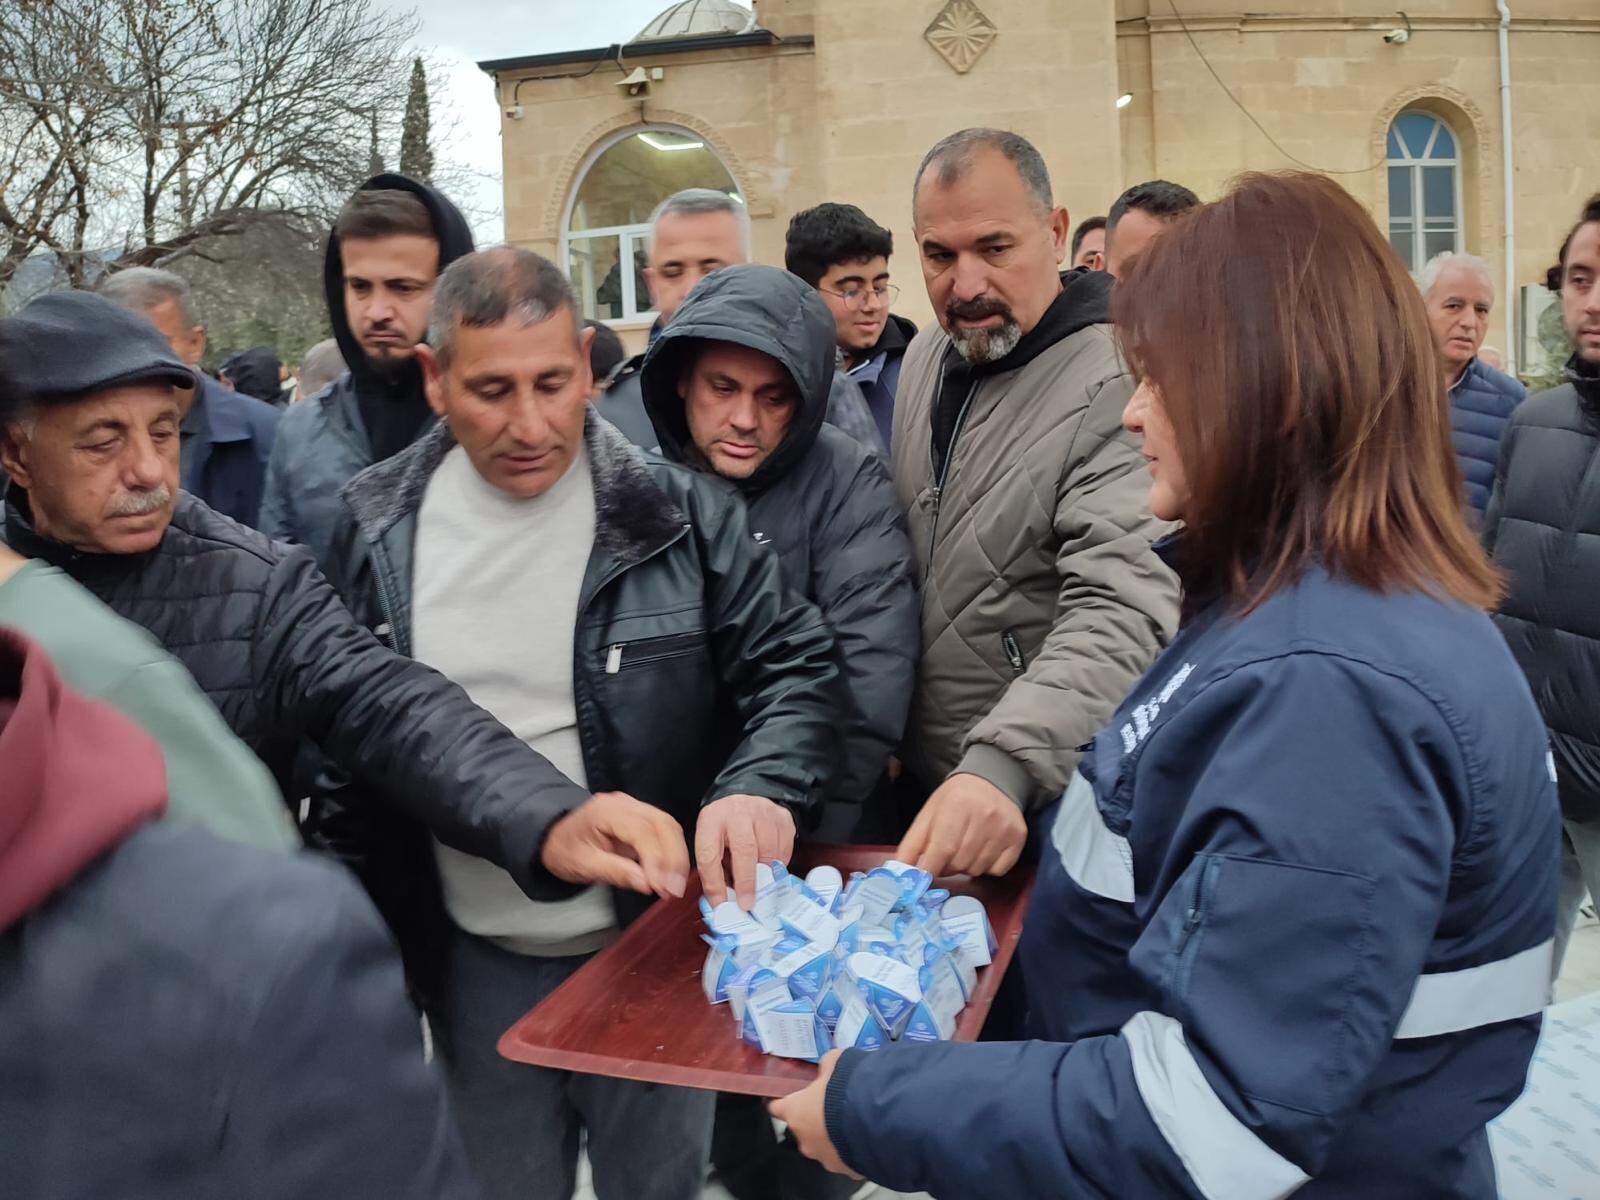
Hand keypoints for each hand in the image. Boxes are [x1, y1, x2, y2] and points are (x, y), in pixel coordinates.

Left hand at [541, 792, 688, 897]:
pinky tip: (671, 873)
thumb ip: (615, 872)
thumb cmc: (564, 850)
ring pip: (668, 825)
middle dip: (674, 858)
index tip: (662, 887)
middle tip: (674, 889)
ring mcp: (635, 807)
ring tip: (675, 885)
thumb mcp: (583, 866)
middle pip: (663, 824)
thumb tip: (646, 884)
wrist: (553, 836)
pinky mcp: (641, 816)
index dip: (657, 859)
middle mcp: (625, 803)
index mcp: (607, 811)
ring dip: (677, 856)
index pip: (642, 831)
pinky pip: (664, 829)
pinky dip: (672, 851)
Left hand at [695, 794, 794, 909]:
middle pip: (744, 849)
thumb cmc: (725, 831)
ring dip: (766, 873)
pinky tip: (771, 866)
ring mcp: (762, 811)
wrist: (744, 802)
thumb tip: (724, 903)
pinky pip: (785, 847)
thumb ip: (716, 872)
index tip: (721, 904)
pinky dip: (779, 863)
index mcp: (711, 821)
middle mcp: (736, 812)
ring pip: (769, 849)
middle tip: (748, 904)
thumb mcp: (711, 844)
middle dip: (746, 881)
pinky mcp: (781, 816)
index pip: (710, 855)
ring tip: (761, 884)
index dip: (715, 883)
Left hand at [770, 1051, 859, 1178]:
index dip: (782, 1101)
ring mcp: (823, 1157)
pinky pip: (844, 1157)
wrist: (877, 1120)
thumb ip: (827, 1066)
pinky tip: (864, 1136)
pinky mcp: (844, 1170)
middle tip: (832, 1105)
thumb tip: (827, 1066)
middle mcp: (804, 1139)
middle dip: (814, 1118)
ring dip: (833, 1135)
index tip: (786, 1097)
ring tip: (852, 1121)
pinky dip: (850, 1148)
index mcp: (795, 1112)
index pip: (776, 1107)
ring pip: (823, 1145)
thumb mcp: (836, 1063)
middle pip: (802, 1127)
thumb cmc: (848, 1089)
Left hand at [897, 772, 1026, 876]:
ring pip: (977, 869)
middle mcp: (984, 817)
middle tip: (945, 856)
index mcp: (956, 806)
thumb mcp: (930, 811)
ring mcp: (1003, 829)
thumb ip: (914, 841)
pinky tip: (983, 851)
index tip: (923, 876)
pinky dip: (987, 868)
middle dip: (947, 866)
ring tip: (965, 849)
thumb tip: (902, 870)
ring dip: (966, 867)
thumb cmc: (957, 797)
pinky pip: (998, 870)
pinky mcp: (1018, 838)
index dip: (929, 868)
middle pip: (959, 862)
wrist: (994, 780)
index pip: (941, 849)